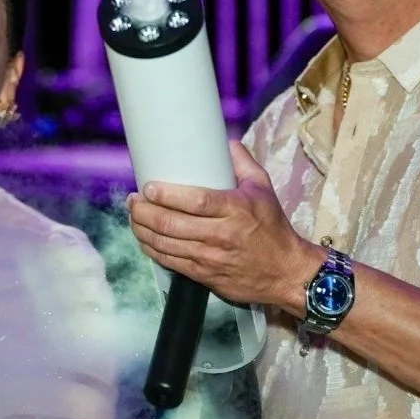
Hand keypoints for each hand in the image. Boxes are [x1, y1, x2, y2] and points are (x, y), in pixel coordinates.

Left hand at [127, 141, 317, 309]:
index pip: (195, 202)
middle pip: (171, 224)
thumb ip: (242, 163)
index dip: (166, 196)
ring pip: (166, 244)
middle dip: (144, 212)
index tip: (148, 187)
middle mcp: (221, 235)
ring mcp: (210, 258)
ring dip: (142, 230)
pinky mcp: (205, 276)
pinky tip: (144, 239)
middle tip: (133, 200)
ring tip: (133, 216)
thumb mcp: (263, 189)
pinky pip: (171, 262)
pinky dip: (152, 250)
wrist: (286, 272)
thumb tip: (225, 142)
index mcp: (235, 209)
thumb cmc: (273, 228)